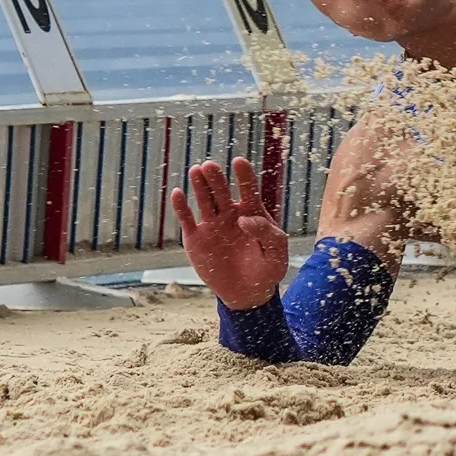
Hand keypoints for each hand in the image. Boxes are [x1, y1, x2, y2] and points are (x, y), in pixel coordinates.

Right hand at [170, 157, 288, 310]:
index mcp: (252, 213)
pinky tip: (178, 194)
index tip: (239, 162)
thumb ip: (268, 234)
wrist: (247, 294)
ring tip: (196, 170)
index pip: (248, 189)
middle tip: (209, 166)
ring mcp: (212, 225)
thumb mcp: (277, 254)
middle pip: (221, 191)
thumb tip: (245, 219)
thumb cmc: (267, 270)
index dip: (244, 175)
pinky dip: (181, 207)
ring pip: (204, 200)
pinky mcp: (196, 239)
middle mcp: (230, 214)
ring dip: (199, 185)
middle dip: (216, 178)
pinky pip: (187, 220)